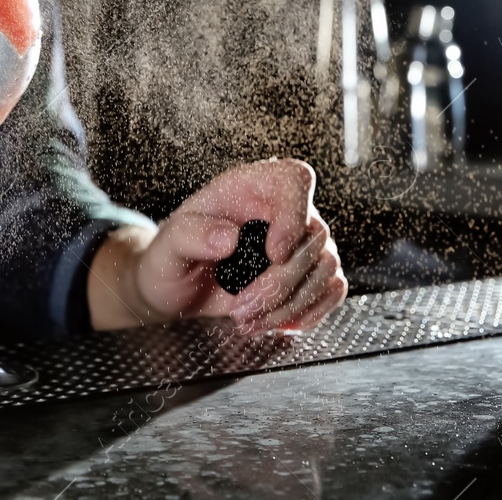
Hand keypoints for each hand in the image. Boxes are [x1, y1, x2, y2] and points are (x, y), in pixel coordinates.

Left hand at [89, 158, 346, 333]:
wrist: (177, 290)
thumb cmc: (173, 257)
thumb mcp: (169, 245)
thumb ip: (191, 234)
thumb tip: (229, 237)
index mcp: (253, 187)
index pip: (295, 179)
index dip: (294, 215)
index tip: (274, 253)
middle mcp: (283, 210)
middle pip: (314, 236)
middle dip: (279, 282)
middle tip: (240, 308)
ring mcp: (301, 243)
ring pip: (326, 268)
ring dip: (290, 304)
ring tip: (248, 321)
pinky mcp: (309, 275)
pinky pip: (332, 290)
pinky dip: (309, 313)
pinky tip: (277, 323)